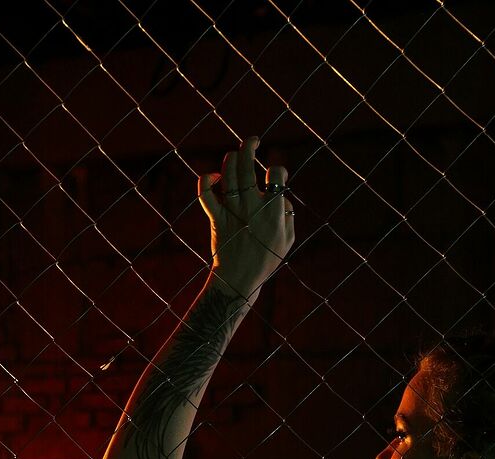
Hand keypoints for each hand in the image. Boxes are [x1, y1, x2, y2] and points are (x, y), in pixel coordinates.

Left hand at [198, 136, 294, 298]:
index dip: (278, 169)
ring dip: (232, 158)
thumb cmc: (266, 261)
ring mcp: (232, 209)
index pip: (276, 174)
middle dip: (250, 145)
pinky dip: (207, 180)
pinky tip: (215, 177)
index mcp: (273, 211)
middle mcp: (251, 206)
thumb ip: (289, 215)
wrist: (239, 280)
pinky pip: (206, 192)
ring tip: (237, 157)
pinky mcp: (216, 216)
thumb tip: (284, 197)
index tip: (277, 176)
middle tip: (253, 141)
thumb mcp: (288, 240)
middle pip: (247, 164)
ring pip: (227, 172)